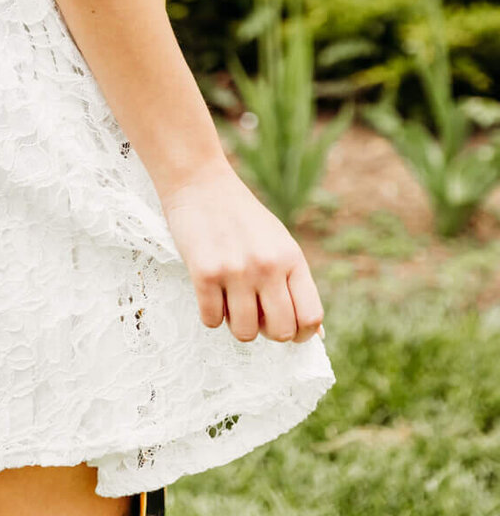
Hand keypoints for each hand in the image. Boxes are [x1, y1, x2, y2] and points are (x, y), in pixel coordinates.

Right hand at [159, 165, 324, 345]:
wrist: (199, 182)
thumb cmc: (241, 217)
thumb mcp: (278, 242)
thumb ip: (294, 283)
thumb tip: (314, 333)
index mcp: (291, 257)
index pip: (310, 317)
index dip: (301, 333)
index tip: (287, 328)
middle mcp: (267, 265)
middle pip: (281, 331)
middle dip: (267, 331)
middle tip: (254, 312)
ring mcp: (235, 270)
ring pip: (244, 333)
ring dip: (236, 324)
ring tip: (230, 300)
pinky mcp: (204, 272)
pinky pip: (212, 320)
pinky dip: (210, 314)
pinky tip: (210, 292)